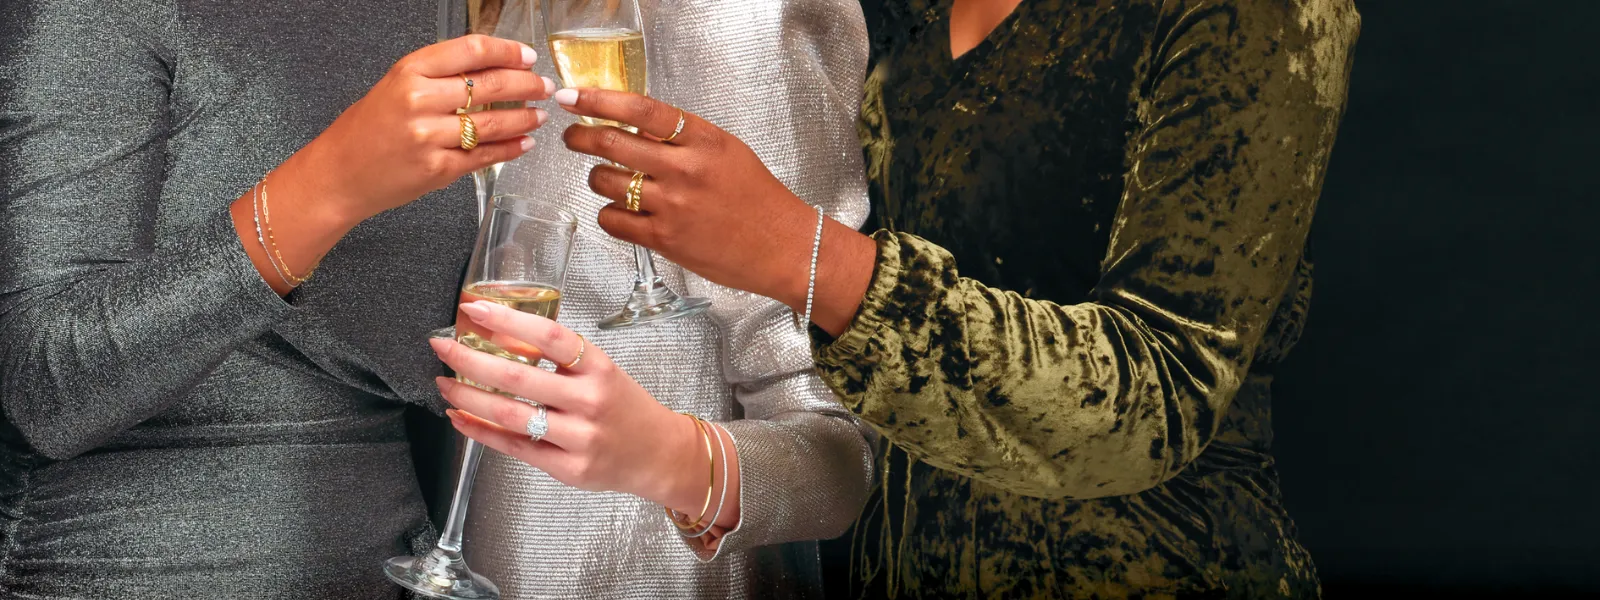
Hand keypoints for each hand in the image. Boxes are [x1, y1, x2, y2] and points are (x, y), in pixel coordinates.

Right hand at [284, 34, 555, 224]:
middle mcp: (419, 101)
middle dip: (526, 85)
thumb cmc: (366, 130)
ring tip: (539, 115)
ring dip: (524, 118)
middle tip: (543, 87)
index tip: (527, 56)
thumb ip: (439, 76)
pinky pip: (485, 156)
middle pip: (490, 85)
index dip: (508, 51)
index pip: (472, 50)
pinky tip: (523, 143)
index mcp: (409, 72)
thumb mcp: (395, 86)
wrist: (338, 174)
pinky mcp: (438, 169)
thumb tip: (492, 68)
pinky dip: (510, 149)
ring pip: (493, 123)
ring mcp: (429, 137)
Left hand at [429, 300, 738, 528]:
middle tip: (442, 346)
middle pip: (519, 378)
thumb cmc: (624, 407)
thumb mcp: (602, 371)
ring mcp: (579, 439)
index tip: (473, 308)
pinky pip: (515, 448)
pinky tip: (460, 417)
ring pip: (510, 416)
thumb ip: (560, 359)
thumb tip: (500, 335)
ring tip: (444, 383)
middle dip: (470, 360)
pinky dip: (481, 432)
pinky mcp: (569, 469)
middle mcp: (590, 402)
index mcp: (599, 369)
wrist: (658, 454)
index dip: (508, 319)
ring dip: (468, 397)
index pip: (550, 337)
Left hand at [549, 88, 879, 333]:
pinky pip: (613, 220)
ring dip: (598, 178)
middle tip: (573, 137)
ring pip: (606, 182)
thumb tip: (632, 126)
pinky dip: (610, 213)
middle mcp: (686, 169)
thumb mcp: (726, 152)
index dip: (599, 100)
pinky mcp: (664, 240)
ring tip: (608, 179)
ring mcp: (673, 206)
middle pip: (612, 143)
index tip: (573, 97)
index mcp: (704, 140)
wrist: (783, 247)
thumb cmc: (758, 199)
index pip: (640, 110)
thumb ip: (682, 139)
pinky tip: (623, 211)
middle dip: (581, 137)